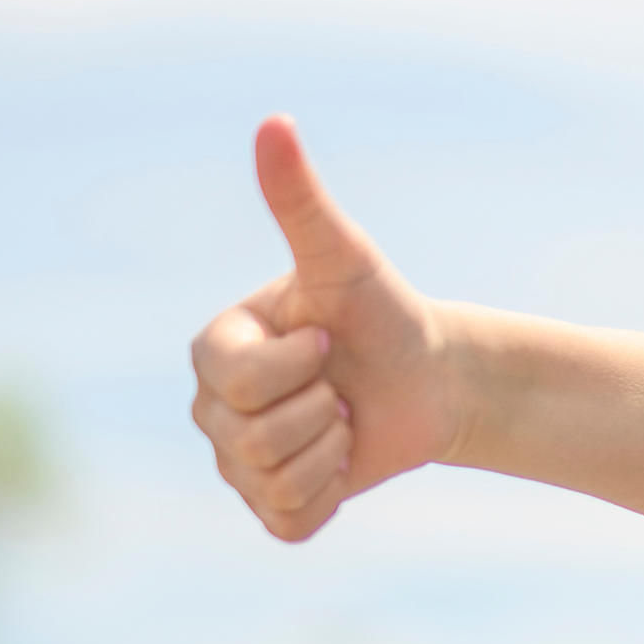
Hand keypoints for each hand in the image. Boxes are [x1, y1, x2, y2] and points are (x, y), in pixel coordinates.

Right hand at [187, 117, 460, 540]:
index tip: (329, 338)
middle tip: (341, 385)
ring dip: (330, 451)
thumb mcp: (345, 258)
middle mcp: (212, 406)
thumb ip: (301, 200)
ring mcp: (235, 462)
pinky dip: (330, 494)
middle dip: (319, 410)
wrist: (432, 378)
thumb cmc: (384, 311)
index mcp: (214, 348)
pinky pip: (288, 521)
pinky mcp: (272, 505)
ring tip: (343, 419)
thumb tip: (275, 122)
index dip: (301, 364)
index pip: (240, 380)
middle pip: (246, 439)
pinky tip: (343, 460)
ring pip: (269, 480)